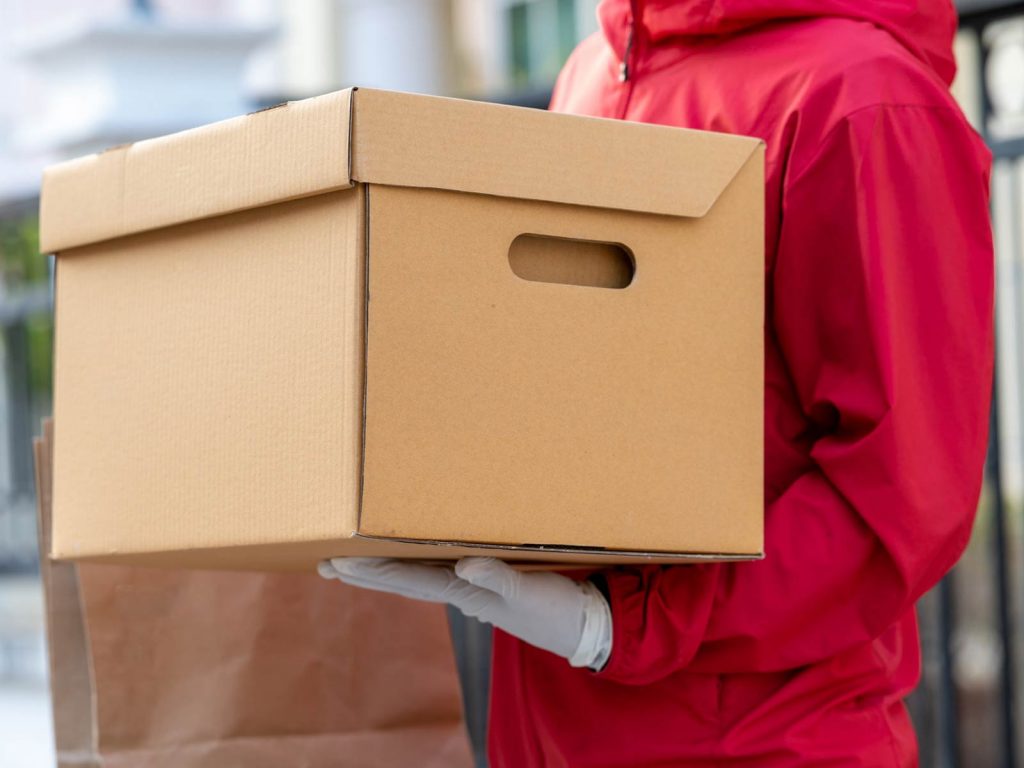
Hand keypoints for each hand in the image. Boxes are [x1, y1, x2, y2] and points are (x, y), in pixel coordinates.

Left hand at [318, 557, 612, 669]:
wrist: (585, 625)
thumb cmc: (556, 611)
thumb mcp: (528, 595)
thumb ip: (497, 580)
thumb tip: (463, 566)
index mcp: (464, 591)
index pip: (406, 580)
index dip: (372, 571)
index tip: (337, 563)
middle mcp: (461, 587)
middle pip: (401, 578)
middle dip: (364, 571)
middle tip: (325, 563)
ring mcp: (472, 585)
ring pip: (416, 572)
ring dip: (383, 567)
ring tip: (354, 559)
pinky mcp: (487, 578)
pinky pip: (442, 565)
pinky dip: (417, 559)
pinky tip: (411, 554)